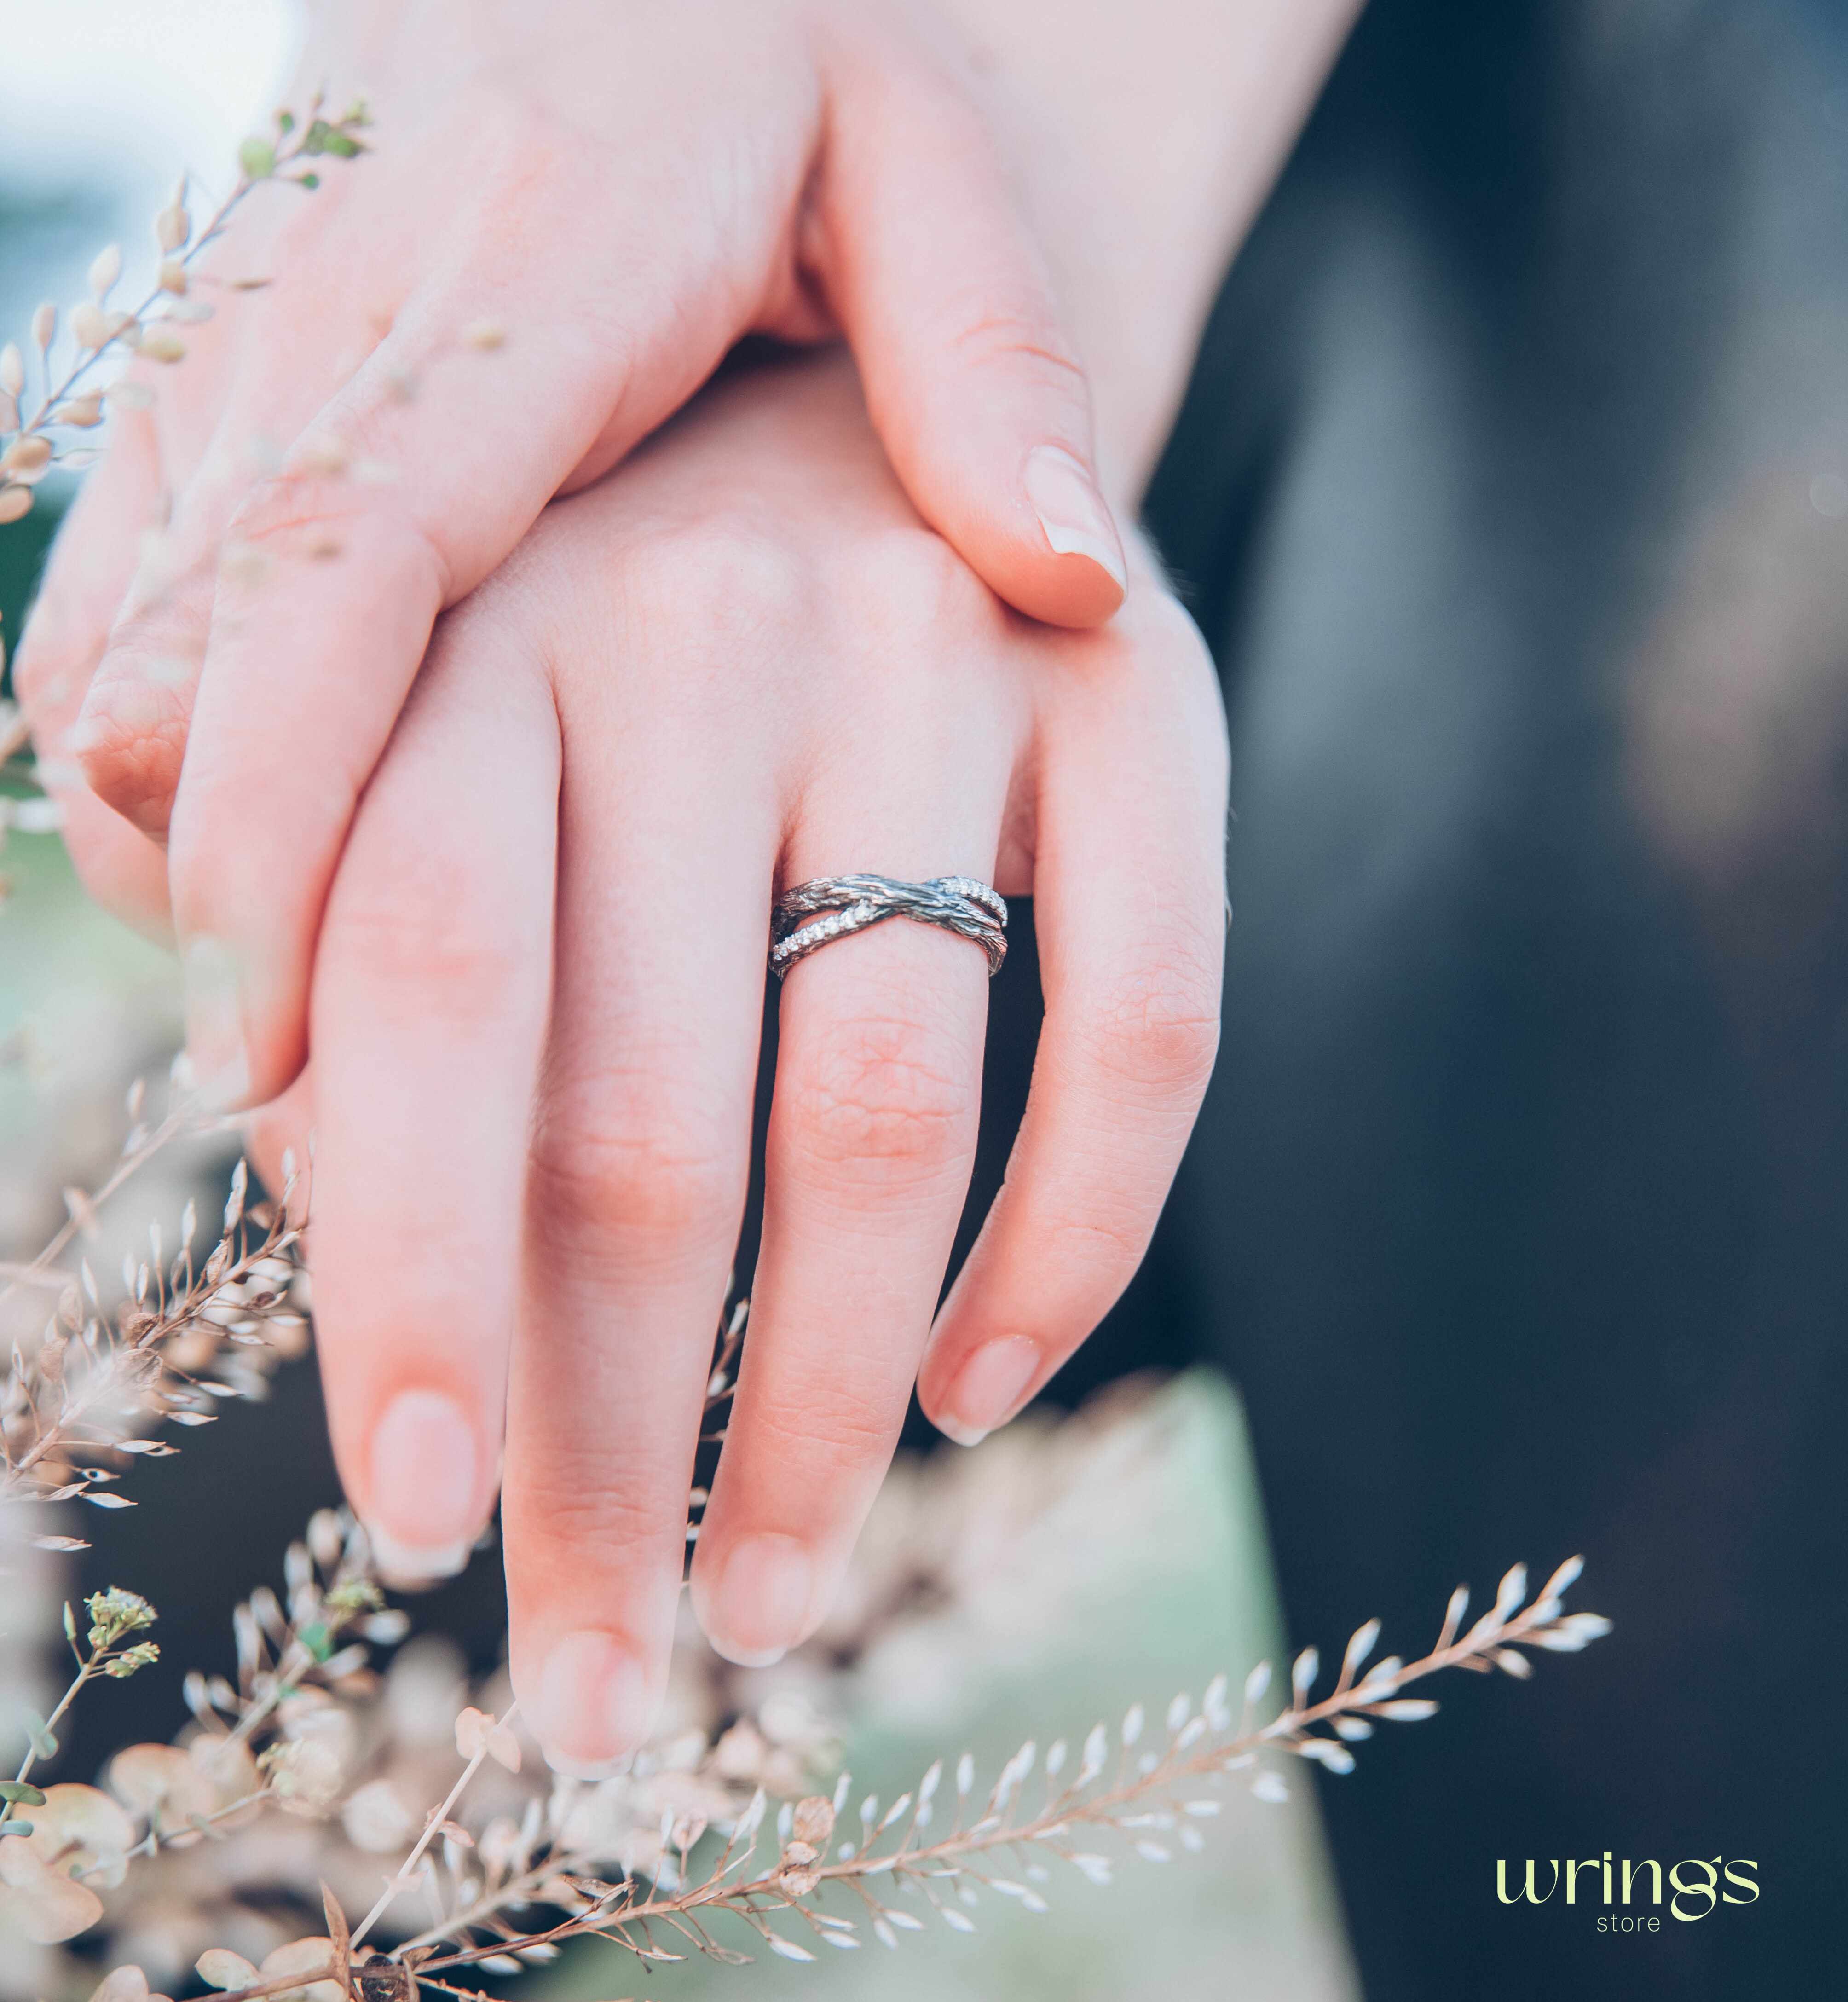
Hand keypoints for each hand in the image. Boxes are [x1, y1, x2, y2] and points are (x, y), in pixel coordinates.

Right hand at [15, 0, 1130, 1107]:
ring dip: (215, 906)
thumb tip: (1066, 573)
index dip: (284, 805)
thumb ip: (992, 354)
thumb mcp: (926, 159)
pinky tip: (307, 943)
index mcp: (517, 268)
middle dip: (237, 949)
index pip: (348, 565)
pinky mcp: (203, 438)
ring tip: (342, 1111)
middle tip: (328, 1166)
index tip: (287, 1037)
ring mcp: (236, 387)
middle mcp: (328, 330)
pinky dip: (196, 821)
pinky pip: (130, 667)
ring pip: (129, 696)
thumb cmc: (784, 58)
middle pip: (195, 677)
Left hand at [241, 351, 1225, 1773]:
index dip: (414, 1299)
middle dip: (612, 1446)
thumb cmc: (610, 623)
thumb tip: (366, 1265)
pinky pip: (1147, 1026)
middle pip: (645, 1121)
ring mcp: (949, 657)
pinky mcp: (1149, 693)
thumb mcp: (451, 721)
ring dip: (821, 1412)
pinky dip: (1069, 1249)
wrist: (865, 365)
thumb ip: (385, 974)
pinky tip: (980, 1390)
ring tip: (774, 1595)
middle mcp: (707, 638)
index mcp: (480, 649)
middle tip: (601, 1681)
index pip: (420, 1014)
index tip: (422, 1539)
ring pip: (889, 1117)